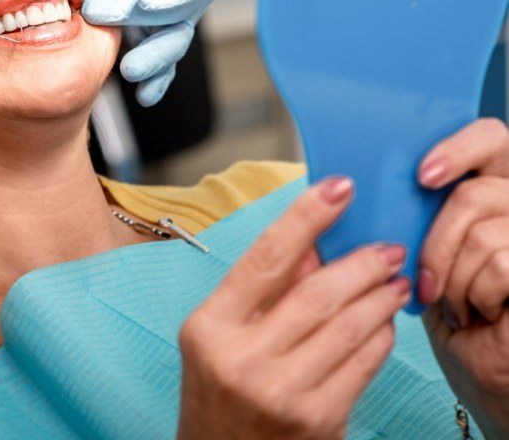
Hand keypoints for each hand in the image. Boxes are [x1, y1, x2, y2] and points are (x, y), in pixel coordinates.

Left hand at [82, 0, 227, 105]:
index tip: (148, 0)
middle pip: (177, 16)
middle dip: (144, 22)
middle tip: (97, 13)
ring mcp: (169, 17)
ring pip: (171, 45)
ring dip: (154, 62)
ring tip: (130, 73)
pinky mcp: (148, 34)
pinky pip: (159, 62)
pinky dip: (156, 82)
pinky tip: (144, 96)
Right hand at [177, 177, 409, 439]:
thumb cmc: (218, 391)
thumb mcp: (220, 333)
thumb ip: (262, 288)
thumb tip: (314, 241)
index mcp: (210, 327)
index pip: (265, 257)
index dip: (305, 216)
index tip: (338, 187)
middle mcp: (242, 359)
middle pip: (317, 293)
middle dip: (360, 263)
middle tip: (387, 247)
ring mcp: (282, 393)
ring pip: (348, 327)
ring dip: (379, 297)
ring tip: (393, 280)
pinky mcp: (318, 421)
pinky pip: (363, 364)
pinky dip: (380, 336)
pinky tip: (384, 321)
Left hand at [416, 118, 508, 436]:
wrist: (481, 364)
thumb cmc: (450, 305)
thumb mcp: (423, 244)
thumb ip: (411, 204)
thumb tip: (357, 179)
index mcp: (492, 184)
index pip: (490, 136)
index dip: (459, 148)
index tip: (423, 176)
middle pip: (478, 191)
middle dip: (440, 240)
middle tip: (427, 276)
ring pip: (485, 233)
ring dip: (457, 278)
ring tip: (457, 301)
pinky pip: (502, 263)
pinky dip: (479, 294)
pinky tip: (481, 311)